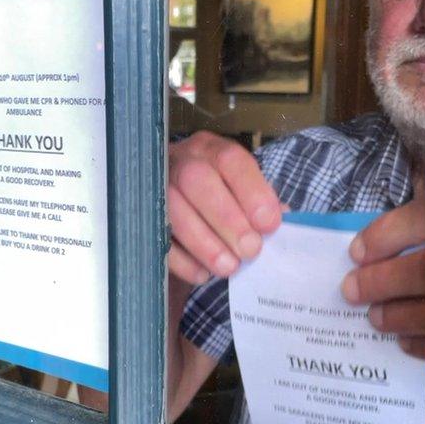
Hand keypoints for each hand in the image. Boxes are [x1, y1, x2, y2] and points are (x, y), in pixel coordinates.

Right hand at [168, 131, 282, 284]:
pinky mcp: (142, 215)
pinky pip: (155, 235)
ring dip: (204, 242)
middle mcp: (181, 160)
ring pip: (171, 207)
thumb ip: (261, 203)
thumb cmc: (221, 196)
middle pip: (196, 180)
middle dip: (227, 218)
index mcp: (211, 149)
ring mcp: (156, 185)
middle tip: (250, 250)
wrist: (181, 200)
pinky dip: (180, 259)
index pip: (230, 160)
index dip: (252, 192)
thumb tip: (282, 222)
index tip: (269, 224)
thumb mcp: (242, 190)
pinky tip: (201, 274)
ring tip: (228, 267)